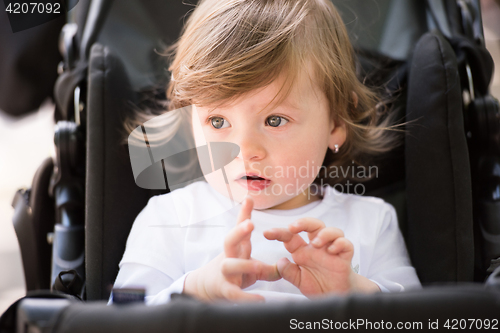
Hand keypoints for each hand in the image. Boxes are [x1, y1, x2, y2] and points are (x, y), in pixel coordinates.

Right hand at [184, 197, 279, 301]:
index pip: (240, 228)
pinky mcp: (224, 290)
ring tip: (258, 265)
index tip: (249, 198)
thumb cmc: (233, 274)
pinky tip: (260, 300)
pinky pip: (234, 293)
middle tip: (249, 224)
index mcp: (237, 248)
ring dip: (243, 264)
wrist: (206, 289)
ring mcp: (224, 273)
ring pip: (230, 265)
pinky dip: (247, 297)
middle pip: (229, 240)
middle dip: (239, 232)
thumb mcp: (250, 268)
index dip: (244, 213)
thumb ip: (268, 268)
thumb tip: (285, 266)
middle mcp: (229, 257)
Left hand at [264, 218, 378, 297]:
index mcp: (303, 251)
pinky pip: (346, 244)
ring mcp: (332, 250)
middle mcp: (317, 247)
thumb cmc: (317, 285)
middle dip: (303, 222)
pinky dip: (339, 244)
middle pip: (313, 225)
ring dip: (323, 233)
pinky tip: (332, 251)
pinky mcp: (345, 256)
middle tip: (293, 227)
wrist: (336, 297)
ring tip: (315, 243)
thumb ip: (289, 272)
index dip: (278, 233)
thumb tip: (280, 262)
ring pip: (332, 230)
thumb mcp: (299, 281)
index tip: (266, 233)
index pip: (291, 236)